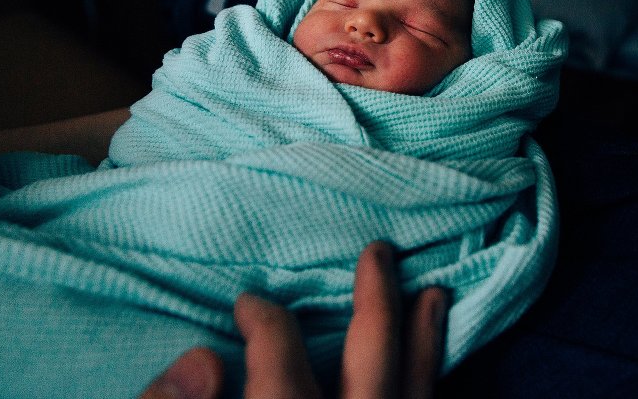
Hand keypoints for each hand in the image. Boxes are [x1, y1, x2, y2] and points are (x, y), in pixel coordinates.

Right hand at [140, 241, 447, 397]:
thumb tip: (203, 357)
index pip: (278, 351)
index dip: (262, 316)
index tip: (250, 302)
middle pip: (372, 359)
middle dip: (378, 302)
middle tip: (380, 253)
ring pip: (414, 391)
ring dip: (426, 341)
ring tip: (435, 294)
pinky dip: (432, 385)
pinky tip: (434, 365)